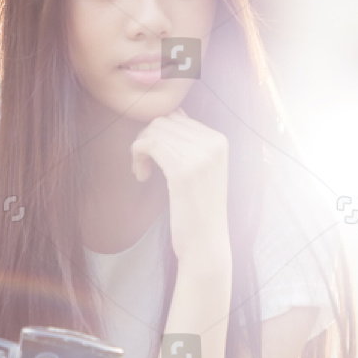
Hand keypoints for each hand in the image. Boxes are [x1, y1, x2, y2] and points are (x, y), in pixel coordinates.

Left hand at [131, 110, 229, 265]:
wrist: (205, 244)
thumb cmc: (198, 210)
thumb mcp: (202, 169)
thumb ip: (191, 142)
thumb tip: (174, 114)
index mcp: (220, 140)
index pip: (177, 116)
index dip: (157, 134)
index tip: (153, 158)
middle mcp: (214, 143)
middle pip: (164, 121)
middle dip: (146, 139)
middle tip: (143, 165)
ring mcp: (200, 156)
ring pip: (155, 130)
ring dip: (140, 148)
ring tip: (141, 171)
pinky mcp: (183, 170)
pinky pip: (149, 144)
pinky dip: (138, 156)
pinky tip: (141, 176)